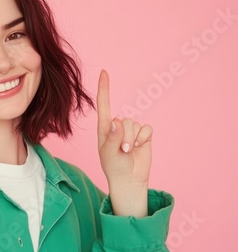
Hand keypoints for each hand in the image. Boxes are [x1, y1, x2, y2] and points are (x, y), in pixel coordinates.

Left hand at [96, 70, 151, 216]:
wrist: (129, 179)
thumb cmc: (114, 166)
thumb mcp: (108, 153)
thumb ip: (112, 138)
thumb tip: (116, 121)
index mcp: (105, 128)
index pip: (104, 104)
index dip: (104, 88)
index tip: (104, 72)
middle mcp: (118, 126)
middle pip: (124, 119)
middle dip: (124, 136)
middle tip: (122, 151)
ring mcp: (131, 130)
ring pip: (135, 124)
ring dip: (133, 139)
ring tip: (129, 151)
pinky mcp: (144, 134)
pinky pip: (146, 128)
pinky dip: (144, 138)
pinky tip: (139, 147)